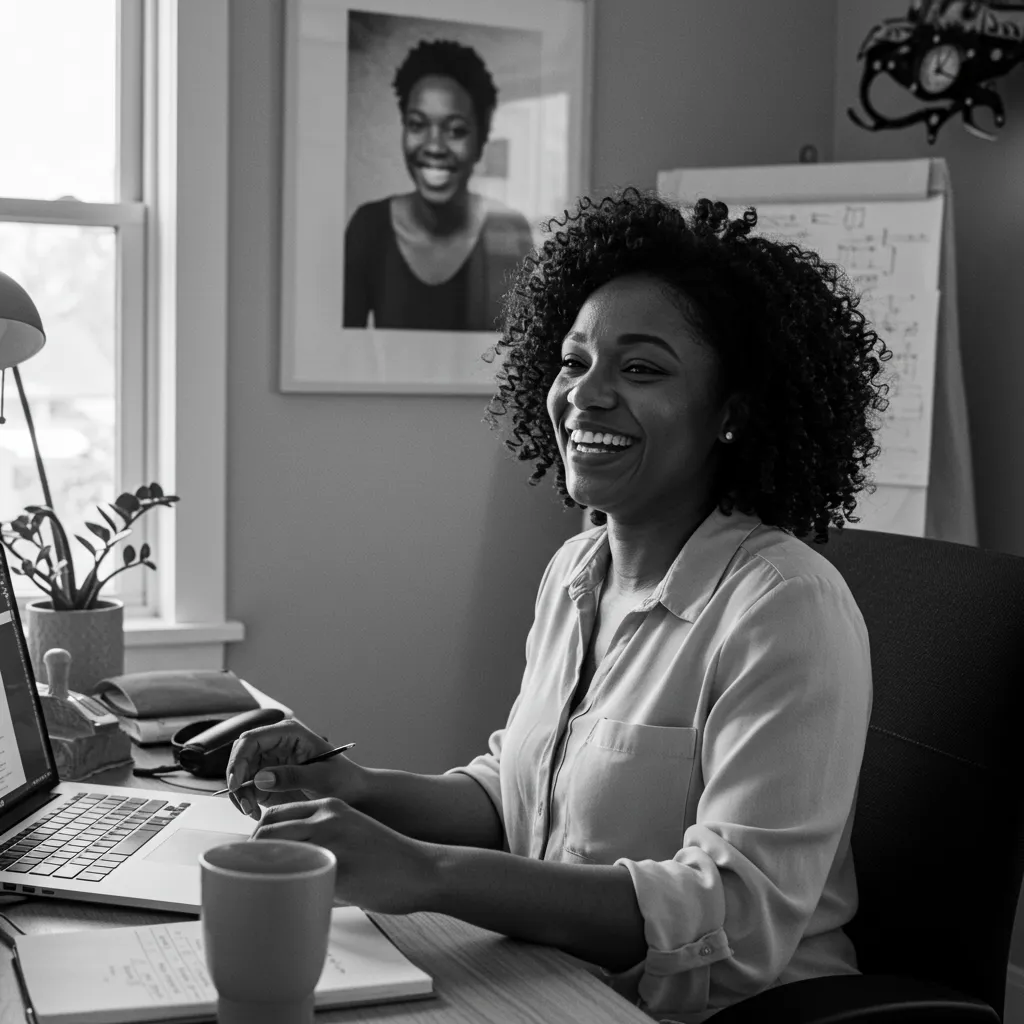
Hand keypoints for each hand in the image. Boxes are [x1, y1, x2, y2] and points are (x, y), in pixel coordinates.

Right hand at [225, 720, 363, 819]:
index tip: (236, 783)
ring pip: (239, 773)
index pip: (252, 739)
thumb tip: (261, 777)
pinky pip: (245, 788)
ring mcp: (269, 762)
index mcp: (289, 734)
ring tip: (252, 812)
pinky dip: (244, 801)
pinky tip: (255, 814)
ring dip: (239, 794)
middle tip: (243, 802)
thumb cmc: (343, 779)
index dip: (239, 759)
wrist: (352, 794)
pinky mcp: (266, 780)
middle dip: (236, 778)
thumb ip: (293, 776)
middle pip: (240, 755)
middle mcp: (275, 744)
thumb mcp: (322, 777)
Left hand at [252, 797, 435, 914]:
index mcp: (330, 806)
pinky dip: (285, 892)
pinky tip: (282, 904)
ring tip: (258, 891)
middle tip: (246, 878)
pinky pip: (300, 880)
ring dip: (262, 873)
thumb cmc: (387, 857)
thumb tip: (287, 864)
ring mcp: (334, 841)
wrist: (422, 869)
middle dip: (250, 855)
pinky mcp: (339, 868)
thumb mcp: (352, 831)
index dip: (256, 837)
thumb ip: (321, 840)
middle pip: (268, 831)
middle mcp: (328, 817)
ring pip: (278, 853)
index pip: (274, 814)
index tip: (249, 858)